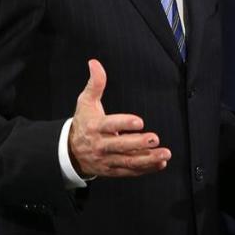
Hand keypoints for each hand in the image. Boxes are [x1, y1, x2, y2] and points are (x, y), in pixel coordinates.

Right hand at [69, 59, 170, 177]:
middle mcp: (101, 145)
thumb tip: (95, 63)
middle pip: (120, 146)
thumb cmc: (83, 123)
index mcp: (95, 127)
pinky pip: (130, 171)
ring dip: (148, 159)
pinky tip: (160, 163)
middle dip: (138, 143)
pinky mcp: (113, 170)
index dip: (124, 123)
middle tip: (155, 138)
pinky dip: (146, 169)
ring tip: (164, 154)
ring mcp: (107, 160)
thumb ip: (95, 84)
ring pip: (128, 161)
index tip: (140, 122)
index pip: (110, 125)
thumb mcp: (85, 102)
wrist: (70, 152)